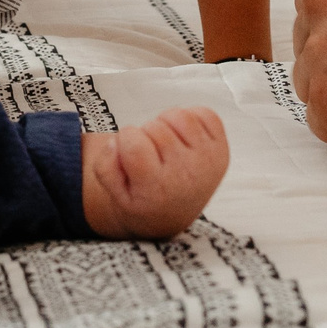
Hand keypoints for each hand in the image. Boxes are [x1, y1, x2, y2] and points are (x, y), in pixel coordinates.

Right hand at [82, 108, 228, 237]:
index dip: (124, 141)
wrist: (172, 213)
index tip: (128, 155)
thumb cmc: (141, 198)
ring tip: (163, 144)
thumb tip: (117, 142)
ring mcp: (207, 161)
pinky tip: (182, 139)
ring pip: (179, 116)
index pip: (133, 142)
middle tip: (148, 154)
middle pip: (155, 127)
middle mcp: (186, 175)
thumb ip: (105, 166)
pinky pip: (204, 114)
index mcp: (156, 188)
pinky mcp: (221, 150)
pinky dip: (191, 120)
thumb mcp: (113, 193)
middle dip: (145, 134)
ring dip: (166, 124)